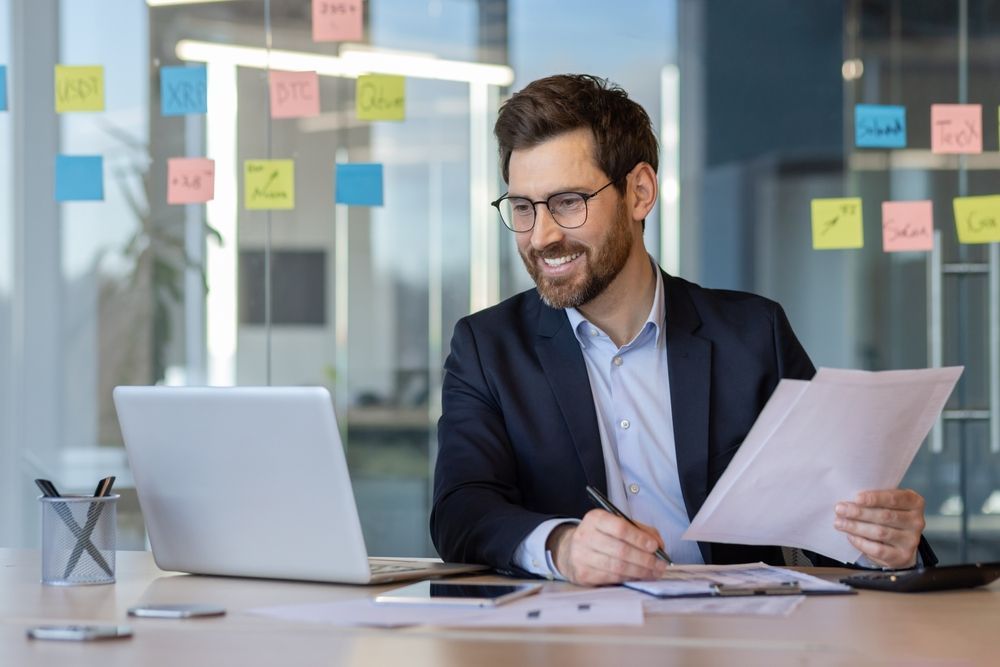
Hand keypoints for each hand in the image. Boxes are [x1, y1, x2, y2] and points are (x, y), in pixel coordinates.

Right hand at [548, 509, 668, 585]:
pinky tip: (638, 576)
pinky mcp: (583, 574)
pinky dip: (629, 578)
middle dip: (645, 559)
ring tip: (653, 572)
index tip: (654, 546)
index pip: (620, 528)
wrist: (571, 550)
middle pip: (620, 550)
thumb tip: (658, 544)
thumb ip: (640, 530)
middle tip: (660, 564)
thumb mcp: (617, 524)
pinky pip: (612, 578)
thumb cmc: (601, 536)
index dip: (639, 538)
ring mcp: (582, 556)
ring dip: (640, 571)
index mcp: (595, 518)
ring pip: (617, 567)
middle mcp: (585, 536)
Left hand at [833, 489, 924, 568]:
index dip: (875, 498)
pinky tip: (850, 536)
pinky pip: (878, 549)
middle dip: (859, 512)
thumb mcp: (887, 502)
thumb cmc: (888, 514)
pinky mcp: (902, 556)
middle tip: (840, 509)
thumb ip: (874, 499)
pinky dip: (861, 542)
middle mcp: (916, 521)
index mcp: (914, 502)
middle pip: (885, 516)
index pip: (894, 498)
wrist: (900, 542)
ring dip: (856, 527)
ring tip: (840, 523)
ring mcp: (911, 540)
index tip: (857, 498)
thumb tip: (849, 500)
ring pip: (880, 533)